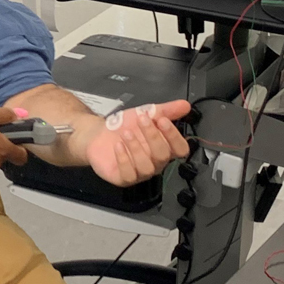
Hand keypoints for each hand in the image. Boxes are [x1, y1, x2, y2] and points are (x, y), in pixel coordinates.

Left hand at [77, 101, 191, 186]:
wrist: (99, 135)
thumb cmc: (125, 126)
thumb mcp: (146, 113)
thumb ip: (167, 110)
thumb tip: (185, 105)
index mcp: (165, 148)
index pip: (180, 148)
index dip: (174, 136)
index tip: (162, 120)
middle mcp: (155, 163)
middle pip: (162, 156)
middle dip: (153, 136)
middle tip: (142, 120)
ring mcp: (140, 172)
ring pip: (146, 167)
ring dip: (137, 148)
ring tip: (126, 133)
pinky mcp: (123, 178)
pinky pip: (128, 175)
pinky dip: (124, 159)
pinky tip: (118, 146)